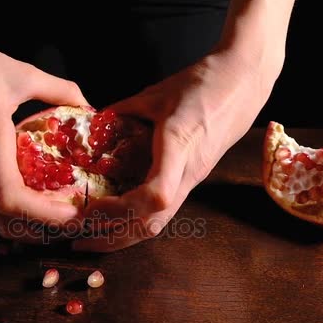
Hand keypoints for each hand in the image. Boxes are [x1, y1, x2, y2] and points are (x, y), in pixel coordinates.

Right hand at [0, 24, 87, 242]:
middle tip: (74, 218)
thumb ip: (59, 90)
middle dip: (41, 228)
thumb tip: (87, 106)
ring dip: (29, 221)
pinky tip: (41, 191)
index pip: (11, 199)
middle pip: (3, 221)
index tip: (73, 212)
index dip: (44, 214)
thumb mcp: (22, 73)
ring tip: (62, 209)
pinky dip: (19, 206)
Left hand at [72, 52, 279, 251]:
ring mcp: (192, 179)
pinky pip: (164, 211)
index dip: (123, 208)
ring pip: (159, 223)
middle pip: (154, 222)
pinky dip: (137, 221)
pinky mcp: (192, 179)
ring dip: (124, 235)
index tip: (92, 206)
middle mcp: (187, 172)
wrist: (243, 82)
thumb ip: (122, 111)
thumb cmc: (202, 83)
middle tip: (79, 240)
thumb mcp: (154, 94)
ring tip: (93, 237)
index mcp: (178, 146)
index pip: (157, 194)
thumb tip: (93, 124)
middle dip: (114, 238)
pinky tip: (117, 219)